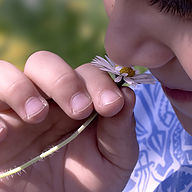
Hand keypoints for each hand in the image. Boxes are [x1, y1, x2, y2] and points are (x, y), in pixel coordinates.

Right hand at [0, 51, 137, 191]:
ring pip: (7, 72)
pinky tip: (3, 136)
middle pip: (45, 63)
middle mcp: (46, 98)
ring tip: (38, 116)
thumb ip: (121, 129)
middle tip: (80, 109)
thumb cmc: (88, 182)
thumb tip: (127, 94)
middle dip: (64, 81)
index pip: (86, 73)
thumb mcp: (114, 158)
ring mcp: (16, 110)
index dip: (100, 82)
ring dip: (23, 88)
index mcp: (77, 100)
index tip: (111, 104)